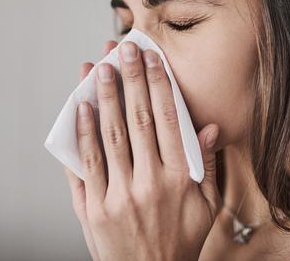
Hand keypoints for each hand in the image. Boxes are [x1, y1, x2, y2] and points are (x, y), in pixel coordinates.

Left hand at [63, 40, 220, 260]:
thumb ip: (206, 165)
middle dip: (129, 79)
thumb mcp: (206, 206)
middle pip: (137, 120)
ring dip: (104, 97)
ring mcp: (118, 196)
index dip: (158, 84)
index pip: (168, 120)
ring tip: (98, 67)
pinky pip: (86, 165)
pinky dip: (83, 134)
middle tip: (122, 48)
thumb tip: (209, 126)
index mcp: (179, 179)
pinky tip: (81, 109)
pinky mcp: (93, 209)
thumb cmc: (180, 241)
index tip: (151, 58)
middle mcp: (149, 183)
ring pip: (109, 136)